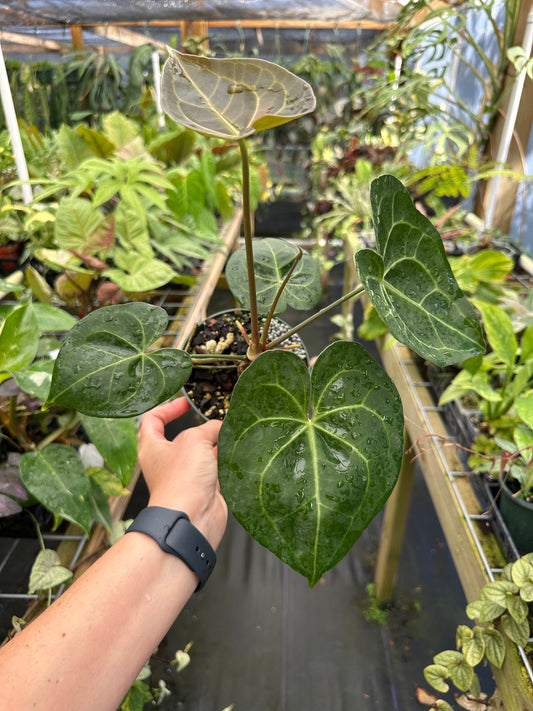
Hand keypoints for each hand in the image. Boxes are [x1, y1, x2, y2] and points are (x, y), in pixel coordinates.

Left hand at [137, 397, 227, 548]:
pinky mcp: (203, 488)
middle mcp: (167, 461)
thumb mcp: (195, 440)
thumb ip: (209, 428)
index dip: (169, 407)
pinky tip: (235, 451)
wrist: (191, 519)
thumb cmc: (181, 481)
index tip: (187, 402)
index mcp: (152, 447)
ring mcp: (185, 475)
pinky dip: (225, 459)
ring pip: (201, 453)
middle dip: (198, 426)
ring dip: (215, 442)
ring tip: (228, 431)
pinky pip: (215, 468)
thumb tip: (220, 426)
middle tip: (212, 416)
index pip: (153, 420)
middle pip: (181, 436)